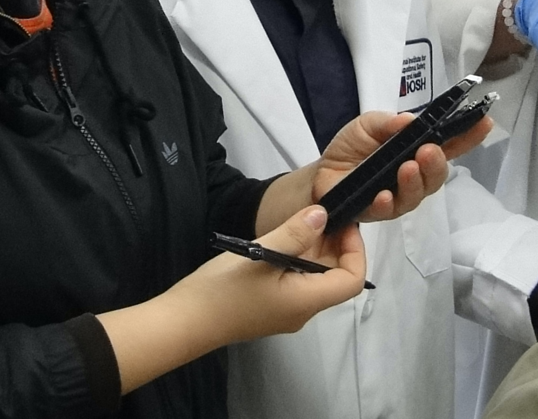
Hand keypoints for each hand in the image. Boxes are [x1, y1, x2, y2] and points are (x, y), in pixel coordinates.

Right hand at [98, 207, 365, 391]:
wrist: (182, 322)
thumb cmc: (221, 290)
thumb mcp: (260, 253)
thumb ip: (294, 233)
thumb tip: (324, 214)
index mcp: (306, 301)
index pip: (352, 280)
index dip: (355, 250)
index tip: (341, 223)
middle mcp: (302, 311)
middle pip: (334, 278)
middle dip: (333, 245)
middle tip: (318, 214)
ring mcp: (285, 311)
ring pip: (313, 278)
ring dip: (312, 250)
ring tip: (299, 222)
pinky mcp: (269, 307)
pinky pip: (295, 282)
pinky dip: (296, 259)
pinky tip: (280, 240)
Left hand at [309, 110, 492, 223]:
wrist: (320, 174)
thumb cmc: (349, 148)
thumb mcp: (366, 125)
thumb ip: (386, 122)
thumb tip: (409, 121)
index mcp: (415, 150)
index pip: (448, 144)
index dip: (468, 136)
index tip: (484, 123)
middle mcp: (414, 175)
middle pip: (438, 174)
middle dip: (438, 163)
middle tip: (429, 151)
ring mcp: (399, 195)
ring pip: (418, 194)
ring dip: (416, 181)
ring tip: (408, 168)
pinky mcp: (379, 212)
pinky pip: (390, 210)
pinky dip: (388, 202)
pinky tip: (383, 195)